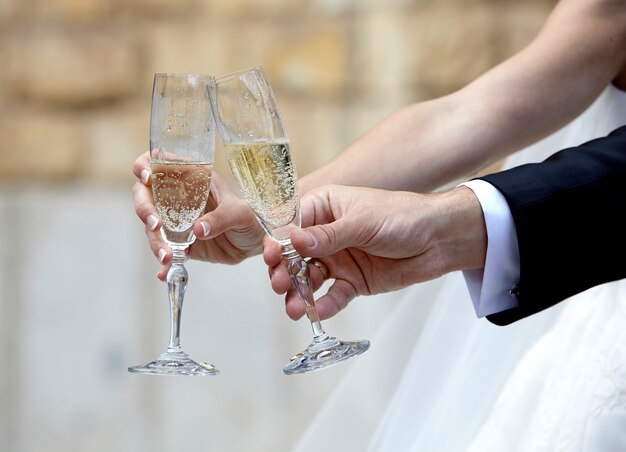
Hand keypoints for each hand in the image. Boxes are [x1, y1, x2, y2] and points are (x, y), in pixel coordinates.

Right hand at [132, 152, 263, 279]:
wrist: (255, 243)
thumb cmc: (251, 217)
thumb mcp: (241, 213)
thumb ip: (222, 218)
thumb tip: (198, 229)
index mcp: (193, 178)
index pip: (161, 162)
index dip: (145, 165)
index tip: (146, 177)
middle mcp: (180, 196)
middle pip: (146, 195)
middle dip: (145, 209)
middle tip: (156, 225)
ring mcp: (177, 220)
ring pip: (152, 227)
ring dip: (155, 241)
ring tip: (166, 256)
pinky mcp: (180, 243)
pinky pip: (165, 250)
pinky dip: (163, 263)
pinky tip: (164, 273)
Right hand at [264, 185, 486, 319]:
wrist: (438, 239)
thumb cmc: (402, 216)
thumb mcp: (362, 221)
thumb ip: (328, 235)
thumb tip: (293, 241)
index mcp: (325, 208)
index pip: (292, 224)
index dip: (278, 240)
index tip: (270, 256)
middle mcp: (327, 234)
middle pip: (295, 255)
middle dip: (285, 270)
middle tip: (280, 283)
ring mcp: (338, 259)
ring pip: (309, 278)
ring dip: (299, 293)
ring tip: (294, 307)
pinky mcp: (352, 281)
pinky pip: (333, 295)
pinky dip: (324, 305)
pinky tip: (316, 312)